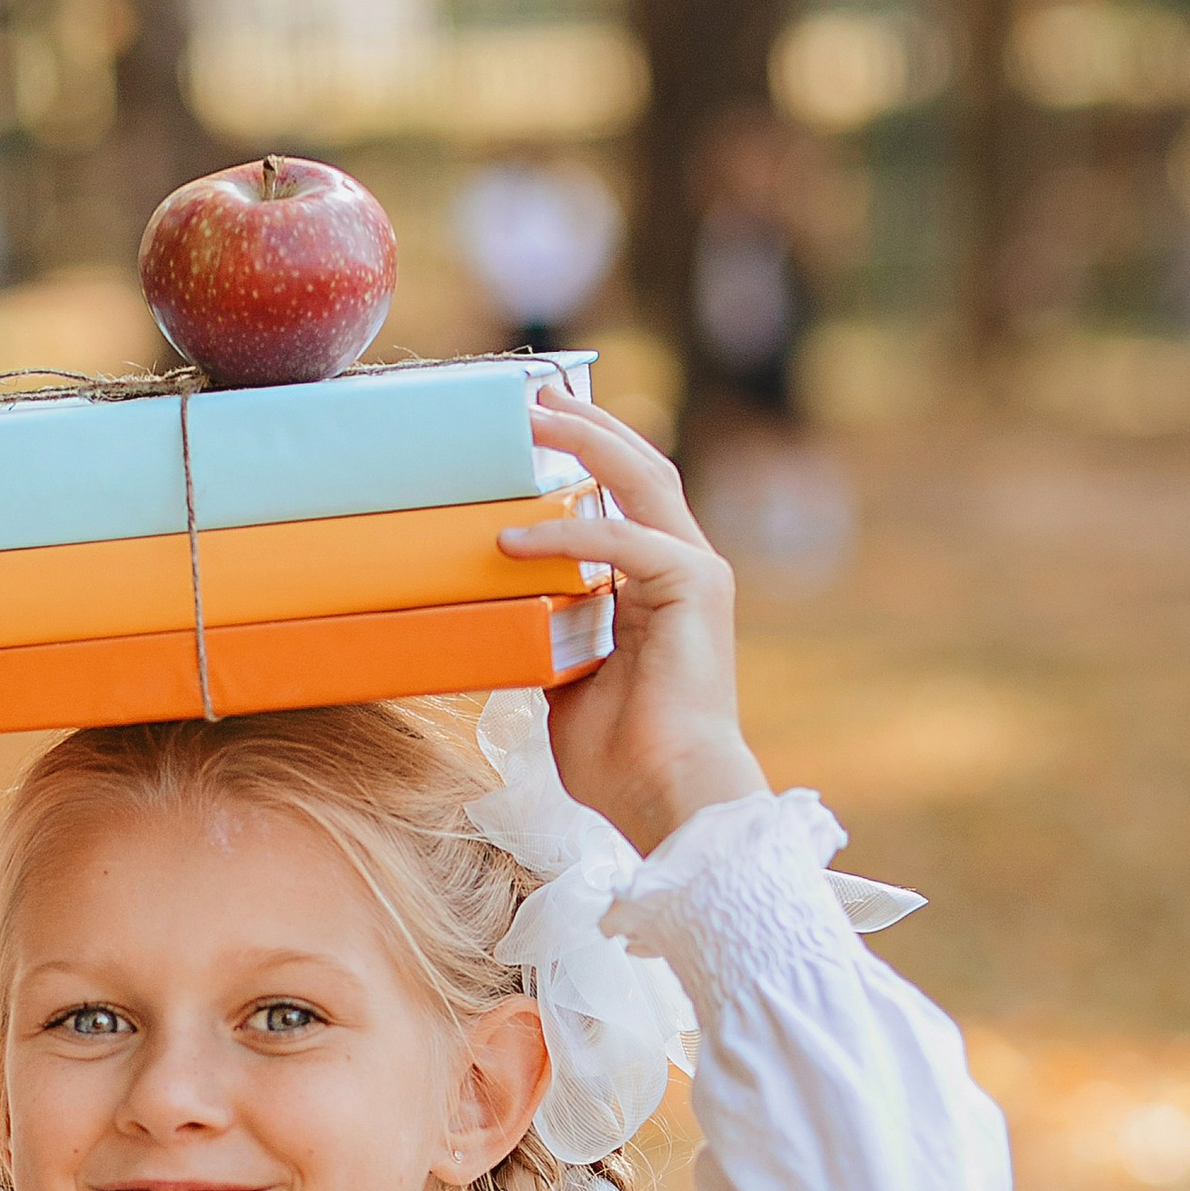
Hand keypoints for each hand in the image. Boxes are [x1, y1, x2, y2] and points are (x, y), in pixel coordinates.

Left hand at [496, 395, 766, 854]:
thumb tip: (494, 615)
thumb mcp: (563, 682)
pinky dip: (565, 537)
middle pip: (640, 467)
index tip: (533, 426)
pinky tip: (512, 540)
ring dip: (585, 441)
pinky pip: (621, 542)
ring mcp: (695, 573)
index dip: (585, 455)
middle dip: (586, 425)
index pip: (625, 497)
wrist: (668, 796)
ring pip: (642, 478)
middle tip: (531, 394)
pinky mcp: (694, 588)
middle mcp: (684, 567)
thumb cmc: (620, 757)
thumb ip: (545, 636)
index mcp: (659, 585)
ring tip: (531, 416)